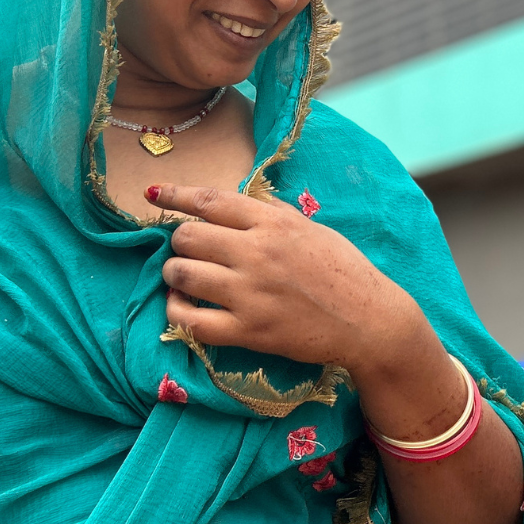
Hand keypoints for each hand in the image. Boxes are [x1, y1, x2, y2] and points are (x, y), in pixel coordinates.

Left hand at [151, 183, 428, 380]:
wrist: (370, 321)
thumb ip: (274, 213)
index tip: (154, 192)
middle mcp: (257, 253)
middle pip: (188, 236)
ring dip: (173, 273)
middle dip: (179, 240)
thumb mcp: (313, 229)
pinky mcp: (248, 331)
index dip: (176, 195)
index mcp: (274, 223)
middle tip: (186, 249)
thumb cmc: (345, 271)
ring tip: (180, 276)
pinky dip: (176, 310)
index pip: (211, 201)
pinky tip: (181, 305)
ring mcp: (250, 294)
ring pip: (182, 273)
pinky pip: (190, 320)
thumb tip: (238, 199)